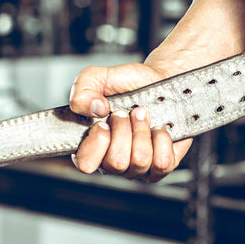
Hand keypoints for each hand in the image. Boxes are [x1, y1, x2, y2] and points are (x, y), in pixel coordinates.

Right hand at [68, 63, 191, 181]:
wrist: (160, 78)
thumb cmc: (129, 84)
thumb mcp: (98, 77)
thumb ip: (82, 90)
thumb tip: (94, 109)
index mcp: (92, 145)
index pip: (85, 164)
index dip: (95, 144)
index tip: (102, 122)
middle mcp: (113, 160)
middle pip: (115, 162)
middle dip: (123, 130)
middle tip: (126, 113)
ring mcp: (137, 166)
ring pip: (139, 161)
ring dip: (142, 131)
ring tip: (143, 115)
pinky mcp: (162, 166)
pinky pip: (162, 162)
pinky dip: (162, 139)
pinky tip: (158, 128)